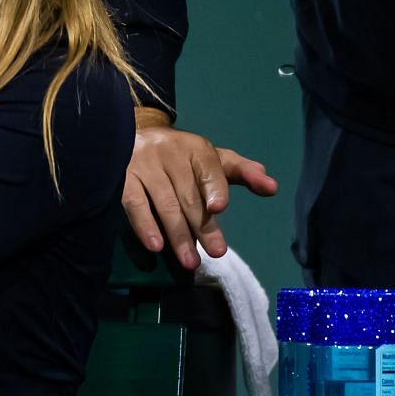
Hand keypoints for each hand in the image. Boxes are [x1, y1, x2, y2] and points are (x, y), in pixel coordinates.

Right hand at [121, 107, 277, 269]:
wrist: (134, 134)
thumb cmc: (182, 156)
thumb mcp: (213, 159)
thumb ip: (243, 172)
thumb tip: (272, 187)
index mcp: (196, 149)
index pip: (207, 170)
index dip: (213, 188)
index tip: (218, 209)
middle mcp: (169, 153)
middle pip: (188, 194)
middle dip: (202, 226)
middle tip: (215, 253)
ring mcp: (144, 164)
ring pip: (163, 203)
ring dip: (177, 234)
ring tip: (190, 261)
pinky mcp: (122, 176)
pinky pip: (133, 203)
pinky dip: (144, 225)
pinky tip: (154, 245)